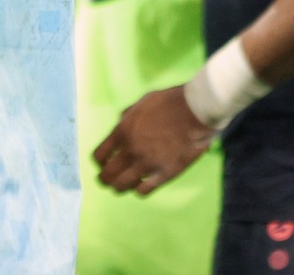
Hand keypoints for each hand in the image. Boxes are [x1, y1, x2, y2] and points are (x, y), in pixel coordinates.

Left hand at [92, 85, 215, 195]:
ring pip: (122, 186)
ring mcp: (147, 163)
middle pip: (107, 174)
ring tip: (122, 186)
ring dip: (119, 187)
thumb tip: (121, 122)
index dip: (99, 162)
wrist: (195, 111)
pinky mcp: (164, 174)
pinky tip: (143, 184)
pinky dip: (140, 189)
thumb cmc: (170, 102)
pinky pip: (144, 190)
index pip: (99, 156)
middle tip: (108, 180)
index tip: (103, 164)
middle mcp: (130, 150)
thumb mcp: (141, 103)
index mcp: (122, 131)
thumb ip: (128, 116)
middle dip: (105, 178)